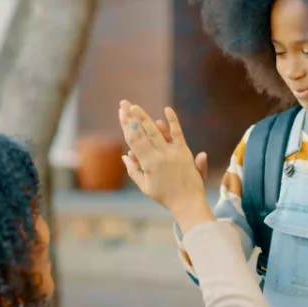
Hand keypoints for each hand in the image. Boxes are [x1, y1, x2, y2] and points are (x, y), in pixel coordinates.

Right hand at [118, 101, 212, 229]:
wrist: (187, 203)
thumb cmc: (165, 196)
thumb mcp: (145, 186)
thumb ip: (134, 170)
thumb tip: (125, 155)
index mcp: (147, 164)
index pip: (133, 140)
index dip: (126, 126)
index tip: (120, 114)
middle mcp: (158, 156)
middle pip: (142, 132)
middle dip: (132, 117)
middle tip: (124, 103)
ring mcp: (172, 153)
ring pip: (156, 131)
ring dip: (145, 117)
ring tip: (136, 107)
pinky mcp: (184, 152)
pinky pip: (178, 133)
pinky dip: (173, 121)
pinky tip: (167, 109)